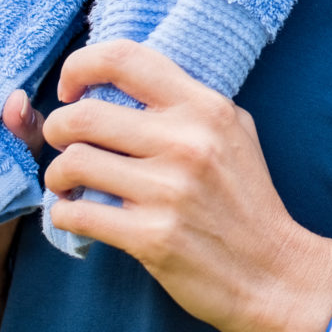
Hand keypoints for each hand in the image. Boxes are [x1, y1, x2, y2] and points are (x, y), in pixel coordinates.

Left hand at [41, 42, 331, 331]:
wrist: (275, 273)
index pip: (125, 58)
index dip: (81, 65)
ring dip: (57, 175)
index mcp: (205, 108)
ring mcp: (169, 191)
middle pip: (83, 115)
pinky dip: (64, 214)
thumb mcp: (234, 133)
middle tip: (61, 143)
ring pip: (74, 163)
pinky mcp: (151, 237)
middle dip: (56, 128)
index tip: (70, 89)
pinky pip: (77, 215)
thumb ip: (186, 104)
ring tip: (67, 184)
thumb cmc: (248, 201)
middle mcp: (187, 142)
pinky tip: (76, 215)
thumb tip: (122, 84)